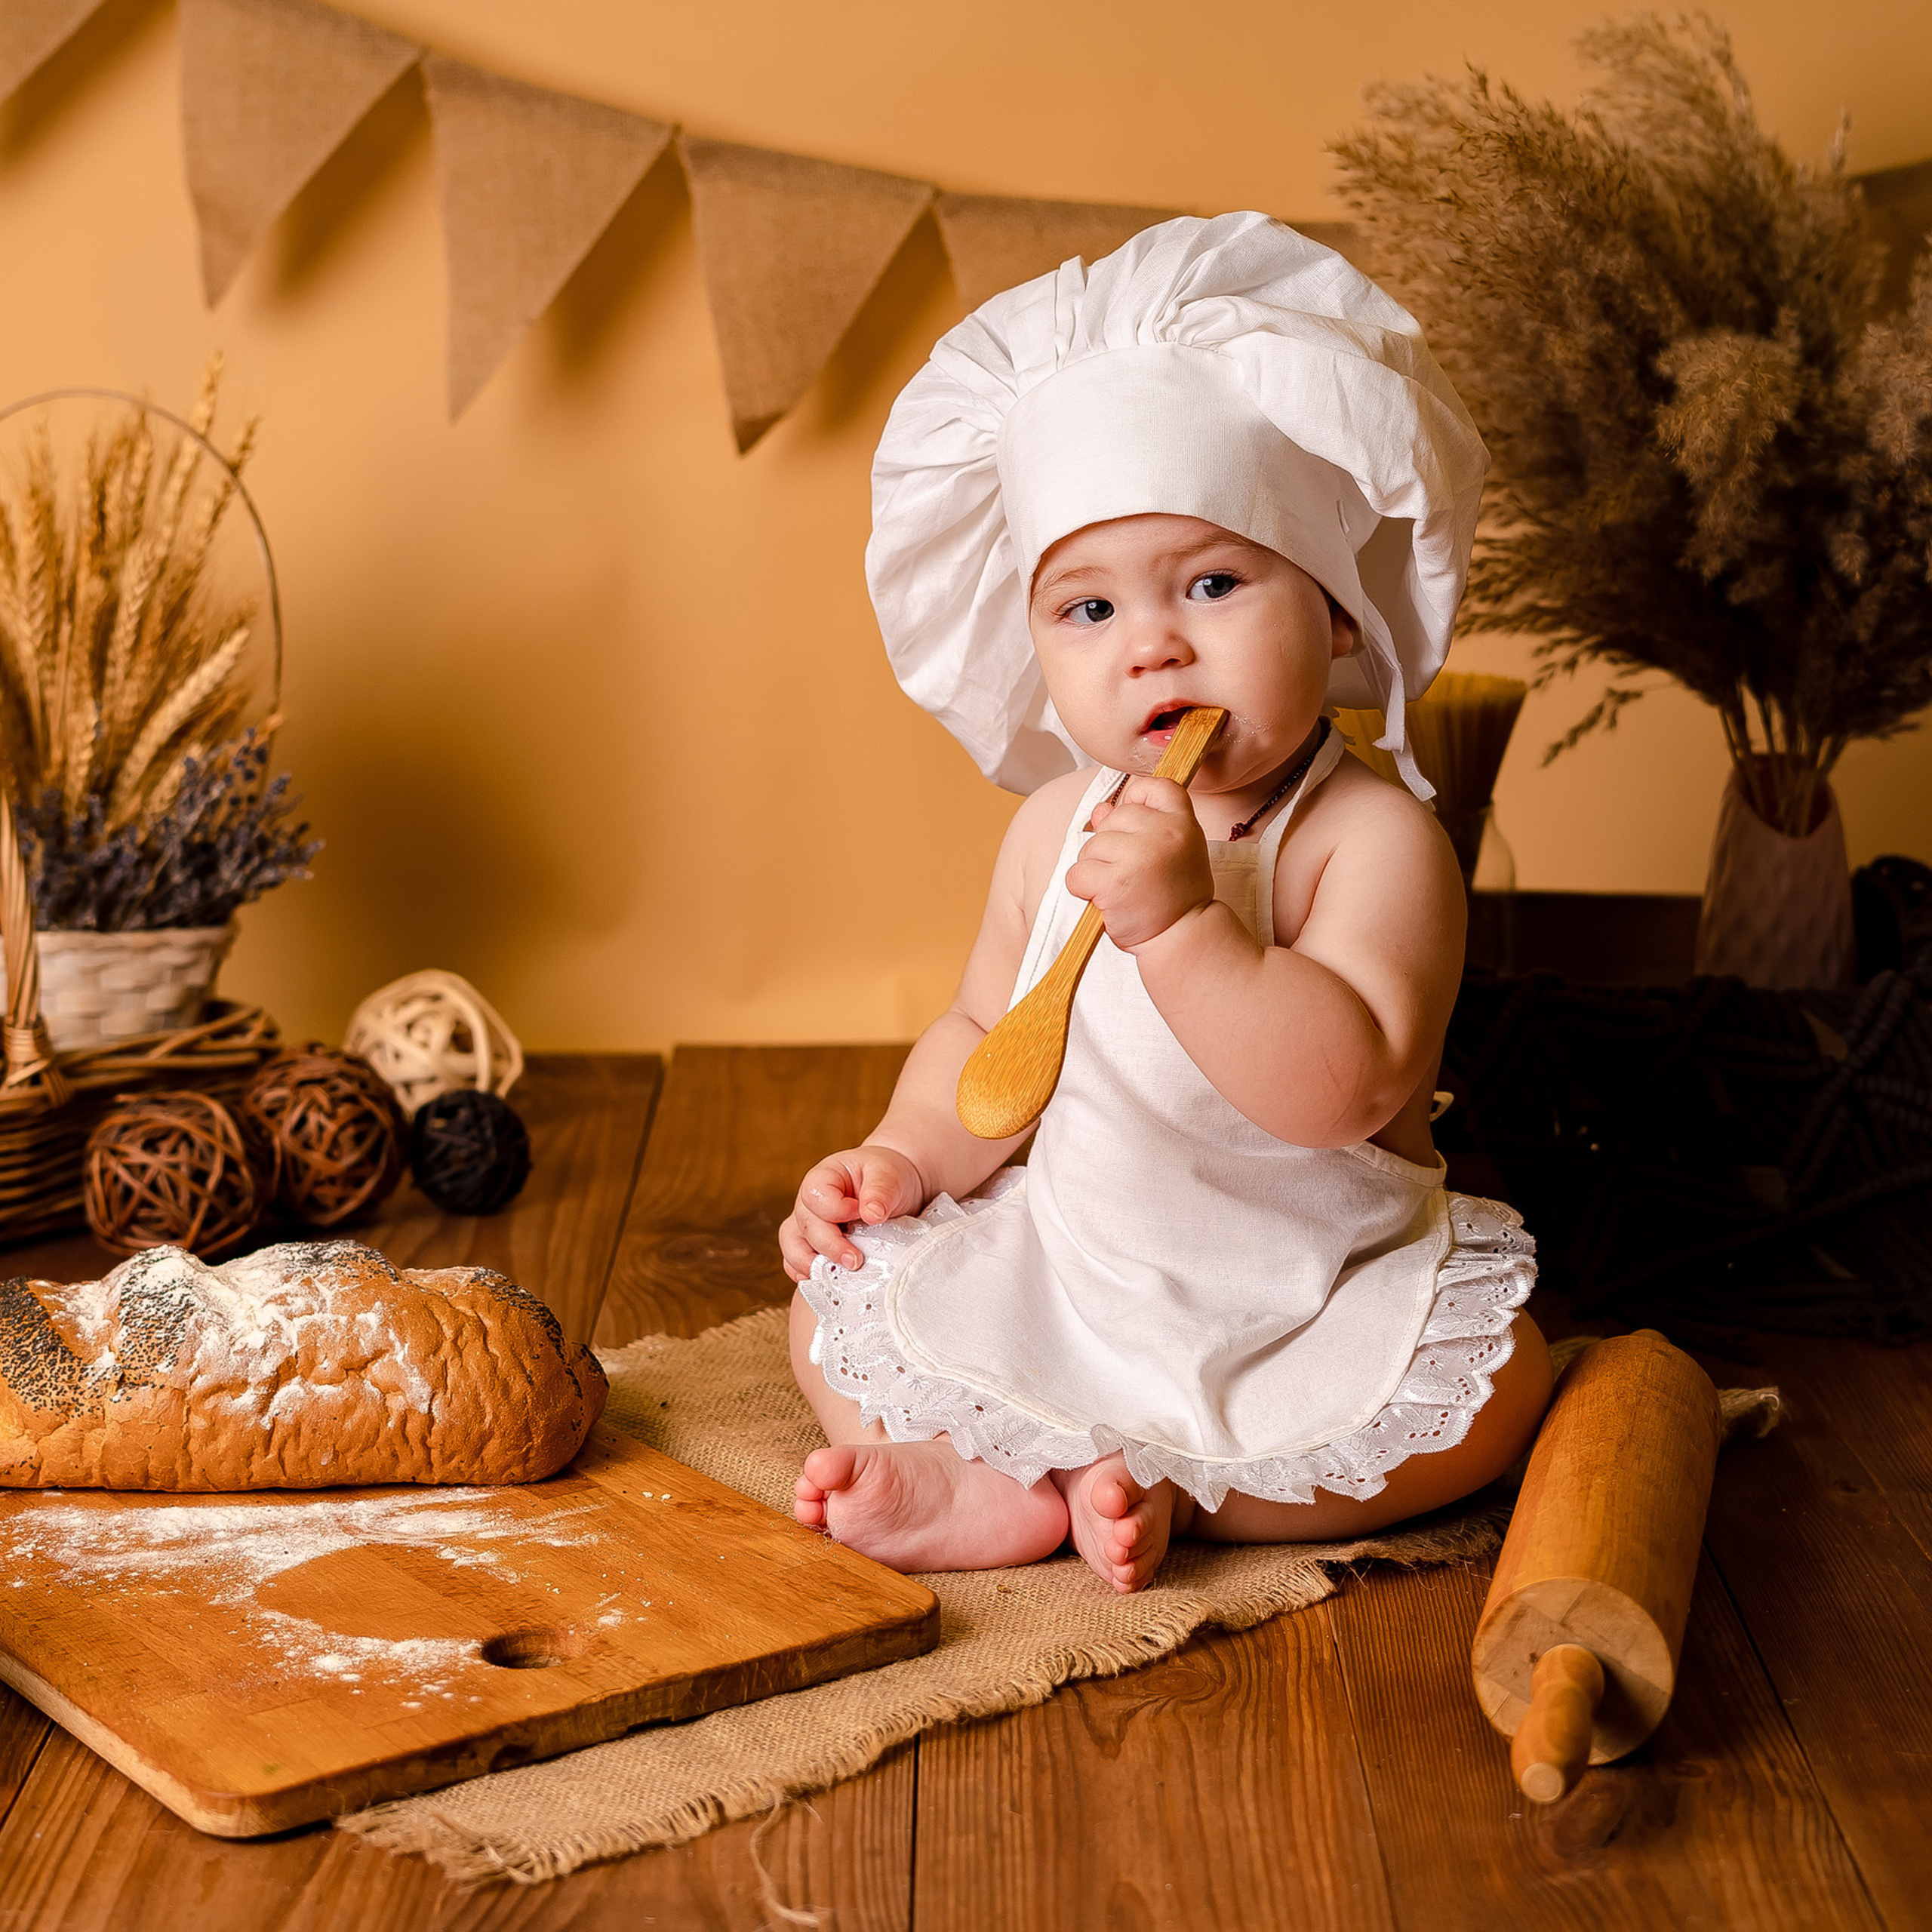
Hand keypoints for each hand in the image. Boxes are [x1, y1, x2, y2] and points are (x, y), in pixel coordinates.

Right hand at [779, 1144, 926, 1281]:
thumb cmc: (887, 1176)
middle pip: (806, 1226)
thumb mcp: (889, 1175)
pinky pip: (795, 1262)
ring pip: (792, 1245)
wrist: (893, 1190)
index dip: (837, 1210)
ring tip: (836, 1278)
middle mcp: (809, 1202)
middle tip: (856, 1261)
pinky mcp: (812, 1245)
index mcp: (824, 1178)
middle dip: (830, 1246)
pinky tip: (825, 1283)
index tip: (865, 1216)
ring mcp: (808, 1225)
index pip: (816, 1196)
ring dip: (811, 1264)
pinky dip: (806, 1274)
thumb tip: (871, 1215)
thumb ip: (880, 1191)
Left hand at [1066, 776, 1213, 950]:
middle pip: (1112, 818)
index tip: (1135, 825)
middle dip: (1110, 846)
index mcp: (1182, 822)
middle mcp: (1164, 833)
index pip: (1155, 786)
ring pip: (1091, 846)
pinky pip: (1077, 872)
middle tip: (1132, 874)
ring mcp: (1138, 856)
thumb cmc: (1173, 896)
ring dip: (1096, 869)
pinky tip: (1106, 900)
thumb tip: (1101, 810)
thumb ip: (1138, 826)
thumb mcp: (1168, 852)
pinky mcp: (1114, 881)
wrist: (1182, 937)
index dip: (1136, 797)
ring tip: (1122, 890)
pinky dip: (1083, 888)